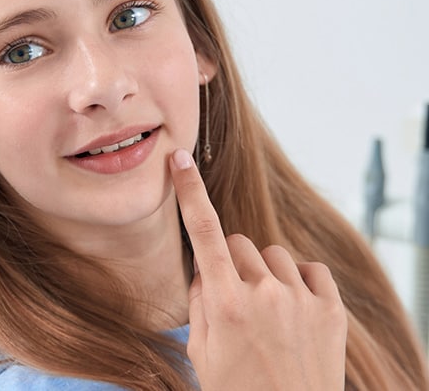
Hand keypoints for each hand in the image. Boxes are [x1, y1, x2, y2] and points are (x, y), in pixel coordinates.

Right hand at [170, 149, 346, 389]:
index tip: (181, 159)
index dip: (190, 192)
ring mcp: (302, 299)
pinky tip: (293, 309)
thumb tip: (205, 271)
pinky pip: (309, 270)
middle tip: (232, 298)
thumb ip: (199, 303)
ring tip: (266, 312)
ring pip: (272, 255)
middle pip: (238, 243)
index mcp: (226, 304)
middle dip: (230, 261)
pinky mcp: (332, 309)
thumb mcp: (202, 353)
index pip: (204, 232)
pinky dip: (299, 282)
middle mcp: (265, 294)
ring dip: (264, 274)